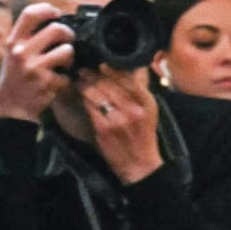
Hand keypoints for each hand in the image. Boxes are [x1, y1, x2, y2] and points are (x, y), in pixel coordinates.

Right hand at [0, 4, 73, 121]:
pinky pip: (67, 75)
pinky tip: (55, 83)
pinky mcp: (46, 82)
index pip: (30, 14)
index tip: (56, 13)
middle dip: (68, 34)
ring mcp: (35, 67)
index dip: (47, 9)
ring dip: (70, 57)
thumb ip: (27, 38)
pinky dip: (65, 80)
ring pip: (67, 50)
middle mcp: (22, 52)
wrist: (10, 109)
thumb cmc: (14, 79)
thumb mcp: (12, 54)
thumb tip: (53, 22)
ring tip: (64, 64)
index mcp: (13, 42)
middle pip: (56, 29)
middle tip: (68, 40)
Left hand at [79, 66, 160, 183]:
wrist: (139, 165)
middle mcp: (133, 109)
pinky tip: (81, 96)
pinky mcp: (104, 129)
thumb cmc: (143, 136)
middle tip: (84, 70)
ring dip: (85, 85)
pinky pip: (90, 107)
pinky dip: (84, 99)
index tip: (102, 64)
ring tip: (80, 81)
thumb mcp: (150, 111)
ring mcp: (118, 119)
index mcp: (147, 102)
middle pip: (109, 83)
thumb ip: (141, 90)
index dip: (112, 69)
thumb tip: (134, 67)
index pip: (127, 78)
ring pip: (97, 93)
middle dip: (94, 75)